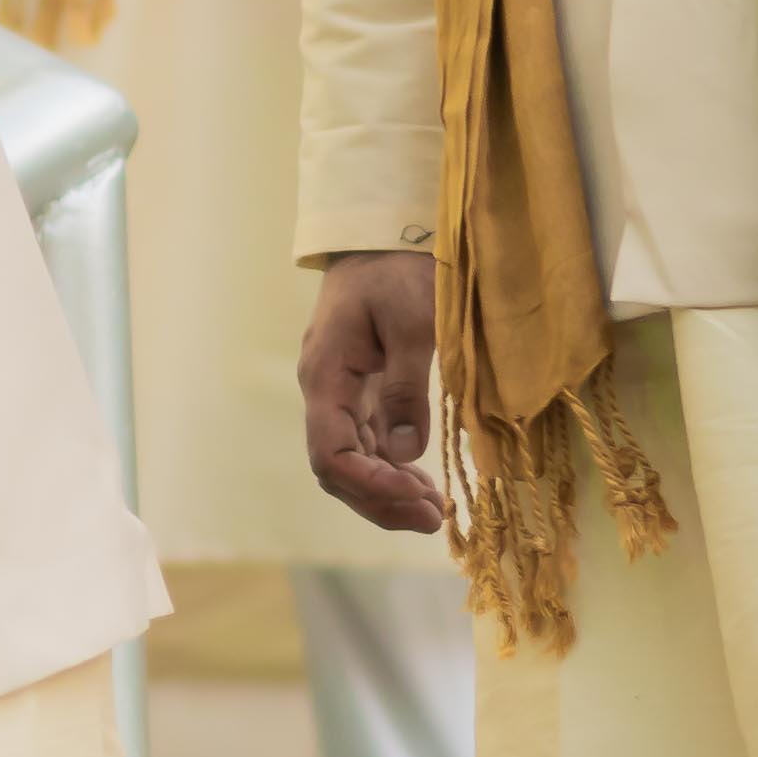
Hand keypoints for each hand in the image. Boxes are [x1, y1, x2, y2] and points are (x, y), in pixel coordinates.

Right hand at [300, 249, 444, 535]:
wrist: (382, 237)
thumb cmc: (398, 270)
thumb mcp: (413, 322)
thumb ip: (407, 387)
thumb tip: (404, 451)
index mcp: (326, 376)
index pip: (331, 453)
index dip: (369, 485)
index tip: (416, 500)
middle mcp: (324, 392)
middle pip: (338, 468)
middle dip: (380, 500)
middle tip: (433, 519)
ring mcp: (339, 394)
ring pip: (351, 462)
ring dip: (387, 492)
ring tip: (433, 512)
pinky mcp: (358, 392)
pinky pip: (366, 444)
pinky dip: (391, 471)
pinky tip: (421, 485)